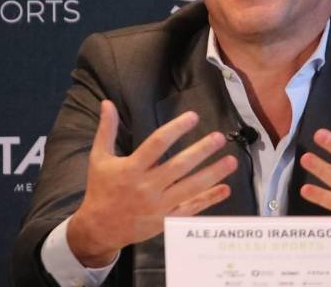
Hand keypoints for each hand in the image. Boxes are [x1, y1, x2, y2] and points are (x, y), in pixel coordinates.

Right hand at [67, 100, 237, 266]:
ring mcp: (158, 206)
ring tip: (231, 161)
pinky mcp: (166, 221)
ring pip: (190, 189)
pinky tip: (225, 189)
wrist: (99, 228)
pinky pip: (191, 209)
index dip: (176, 129)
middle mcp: (147, 187)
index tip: (193, 117)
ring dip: (213, 174)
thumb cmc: (101, 189)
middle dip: (201, 151)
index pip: (156, 145)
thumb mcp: (99, 158)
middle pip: (178, 166)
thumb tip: (107, 103)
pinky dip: (209, 200)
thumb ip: (106, 130)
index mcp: (131, 169)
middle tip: (219, 137)